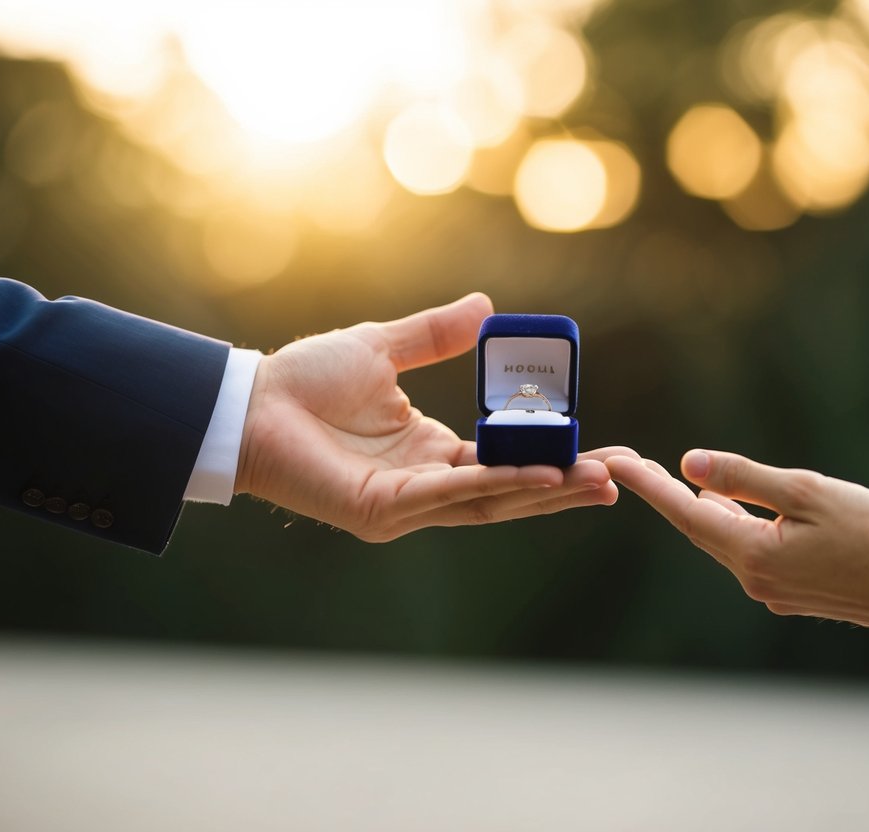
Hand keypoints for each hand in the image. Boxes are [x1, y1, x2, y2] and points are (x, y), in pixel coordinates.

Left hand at [235, 292, 631, 541]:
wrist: (251, 403)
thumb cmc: (306, 381)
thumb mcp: (384, 347)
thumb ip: (435, 335)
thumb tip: (487, 306)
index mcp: (431, 451)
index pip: (504, 460)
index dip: (550, 456)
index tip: (595, 446)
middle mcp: (427, 484)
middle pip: (510, 491)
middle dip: (564, 487)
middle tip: (617, 477)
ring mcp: (408, 503)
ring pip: (491, 501)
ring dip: (545, 493)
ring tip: (596, 482)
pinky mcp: (385, 511)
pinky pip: (450, 497)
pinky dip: (498, 485)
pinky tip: (540, 476)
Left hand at [606, 450, 868, 628]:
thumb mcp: (807, 492)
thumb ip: (745, 478)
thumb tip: (689, 464)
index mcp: (752, 554)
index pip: (684, 511)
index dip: (646, 484)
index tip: (612, 462)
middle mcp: (752, 579)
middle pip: (696, 526)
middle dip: (662, 493)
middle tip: (628, 462)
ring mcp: (771, 590)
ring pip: (722, 540)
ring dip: (696, 508)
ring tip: (662, 478)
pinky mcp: (790, 591)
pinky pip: (746, 551)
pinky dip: (729, 524)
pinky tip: (725, 506)